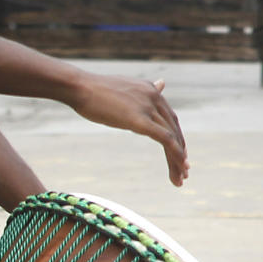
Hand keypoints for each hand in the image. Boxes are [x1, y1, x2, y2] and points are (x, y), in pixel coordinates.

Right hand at [66, 74, 188, 185]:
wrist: (78, 87)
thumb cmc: (94, 91)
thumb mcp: (126, 89)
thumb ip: (145, 92)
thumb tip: (162, 83)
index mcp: (152, 90)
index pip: (170, 118)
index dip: (177, 138)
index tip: (180, 156)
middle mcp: (154, 97)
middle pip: (174, 129)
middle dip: (181, 151)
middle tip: (185, 171)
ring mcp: (148, 107)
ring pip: (171, 137)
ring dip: (178, 160)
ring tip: (181, 177)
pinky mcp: (140, 119)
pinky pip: (164, 139)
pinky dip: (174, 154)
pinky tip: (178, 167)